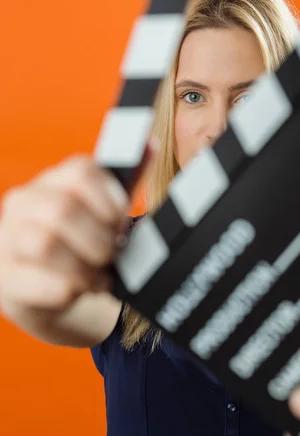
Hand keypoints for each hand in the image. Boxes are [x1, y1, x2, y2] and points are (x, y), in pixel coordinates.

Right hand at [0, 155, 127, 313]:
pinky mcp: (5, 279)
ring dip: (83, 266)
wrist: (47, 289)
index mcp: (53, 181)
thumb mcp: (103, 211)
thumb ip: (126, 181)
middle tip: (112, 254)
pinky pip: (37, 282)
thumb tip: (149, 146)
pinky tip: (77, 289)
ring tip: (97, 275)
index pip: (80, 171)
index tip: (121, 220)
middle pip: (62, 209)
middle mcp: (25, 203)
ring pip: (45, 244)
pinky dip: (68, 289)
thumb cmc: (81, 243)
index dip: (109, 198)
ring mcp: (8, 239)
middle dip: (98, 238)